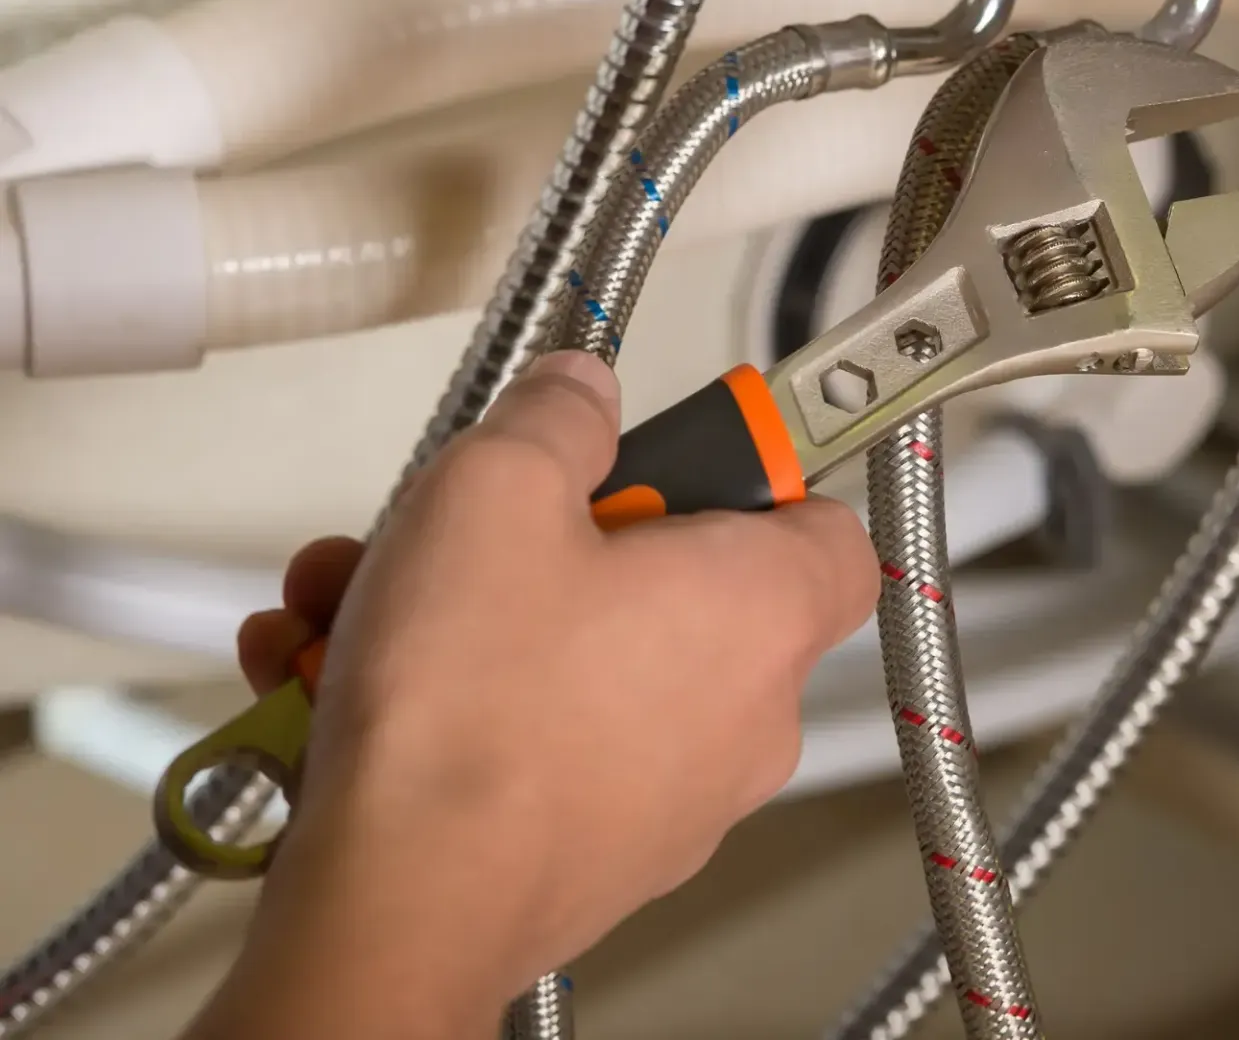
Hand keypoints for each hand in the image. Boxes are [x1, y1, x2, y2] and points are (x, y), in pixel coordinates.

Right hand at [194, 353, 875, 1037]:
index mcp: (762, 609)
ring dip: (472, 615)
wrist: (392, 913)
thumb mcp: (500, 487)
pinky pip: (537, 737)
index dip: (751, 471)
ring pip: (582, 656)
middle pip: (672, 580)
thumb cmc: (469, 711)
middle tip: (477, 524)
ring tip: (366, 600)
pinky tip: (346, 678)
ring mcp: (673, 795)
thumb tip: (581, 392)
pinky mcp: (593, 851)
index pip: (825, 522)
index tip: (673, 446)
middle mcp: (743, 712)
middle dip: (552, 537)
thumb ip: (558, 416)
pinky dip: (456, 701)